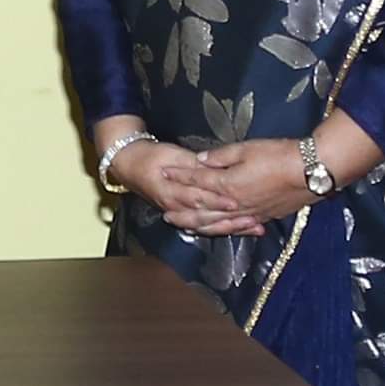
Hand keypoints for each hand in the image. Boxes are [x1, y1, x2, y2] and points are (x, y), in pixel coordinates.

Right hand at [111, 139, 266, 235]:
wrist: (130, 166)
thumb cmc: (152, 157)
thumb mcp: (172, 154)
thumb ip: (194, 163)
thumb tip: (212, 166)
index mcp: (171, 190)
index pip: (197, 197)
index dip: (217, 200)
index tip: (236, 201)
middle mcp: (175, 207)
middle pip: (206, 218)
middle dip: (231, 221)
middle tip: (253, 220)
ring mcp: (179, 214)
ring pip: (208, 226)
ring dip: (231, 228)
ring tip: (254, 227)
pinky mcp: (183, 216)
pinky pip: (205, 228)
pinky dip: (223, 229)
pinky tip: (239, 231)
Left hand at [178, 139, 317, 236]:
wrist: (310, 171)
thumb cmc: (278, 155)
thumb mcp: (246, 149)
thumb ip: (220, 157)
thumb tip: (200, 160)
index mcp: (228, 184)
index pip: (197, 181)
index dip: (179, 177)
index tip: (163, 174)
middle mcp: (235, 204)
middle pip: (203, 211)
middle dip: (182, 212)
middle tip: (164, 215)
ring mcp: (250, 213)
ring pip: (218, 224)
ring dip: (199, 226)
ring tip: (184, 227)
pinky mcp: (264, 217)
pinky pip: (237, 228)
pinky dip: (224, 230)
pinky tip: (219, 231)